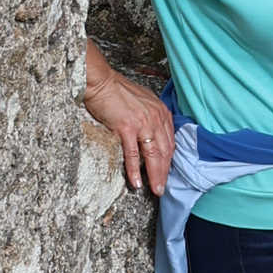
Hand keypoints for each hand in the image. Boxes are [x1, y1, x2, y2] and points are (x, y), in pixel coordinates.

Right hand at [84, 42, 174, 194]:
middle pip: (165, 151)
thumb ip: (152, 117)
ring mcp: (142, 123)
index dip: (169, 160)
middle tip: (163, 188)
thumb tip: (154, 136)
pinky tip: (136, 182)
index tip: (167, 172)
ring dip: (155, 175)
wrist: (101, 82)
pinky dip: (134, 171)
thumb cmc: (119, 91)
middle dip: (165, 172)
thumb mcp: (144, 102)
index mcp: (161, 112)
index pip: (170, 141)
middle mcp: (155, 117)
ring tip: (155, 189)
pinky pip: (132, 154)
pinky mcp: (126, 128)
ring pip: (153, 155)